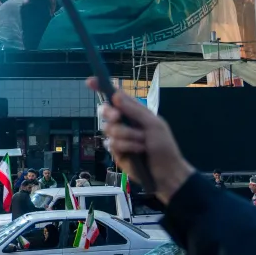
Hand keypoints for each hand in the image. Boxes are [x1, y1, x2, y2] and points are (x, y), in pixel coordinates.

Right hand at [87, 81, 193, 203]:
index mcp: (134, 112)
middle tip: (117, 117)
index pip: (115, 97)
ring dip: (127, 135)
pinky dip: (127, 146)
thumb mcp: (153, 124)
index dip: (101, 88)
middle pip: (105, 111)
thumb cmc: (164, 145)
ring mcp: (119, 137)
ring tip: (142, 143)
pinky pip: (112, 143)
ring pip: (109, 129)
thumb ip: (134, 110)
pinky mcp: (116, 152)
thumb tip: (115, 95)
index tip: (89, 82)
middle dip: (110, 113)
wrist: (166, 172)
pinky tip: (137, 152)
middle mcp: (124, 122)